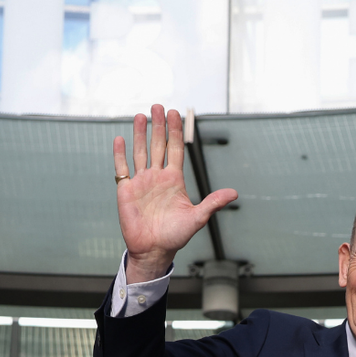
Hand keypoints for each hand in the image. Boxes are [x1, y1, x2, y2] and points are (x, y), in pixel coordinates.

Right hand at [113, 105, 237, 282]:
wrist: (154, 250)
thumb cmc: (175, 236)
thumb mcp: (197, 218)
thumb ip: (213, 203)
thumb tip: (235, 193)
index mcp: (174, 180)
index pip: (175, 150)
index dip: (175, 132)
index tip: (175, 113)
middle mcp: (157, 177)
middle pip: (158, 146)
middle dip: (158, 126)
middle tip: (158, 106)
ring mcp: (141, 182)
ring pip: (140, 152)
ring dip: (140, 134)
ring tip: (141, 115)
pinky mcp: (126, 190)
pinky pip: (122, 168)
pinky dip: (120, 154)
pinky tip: (120, 139)